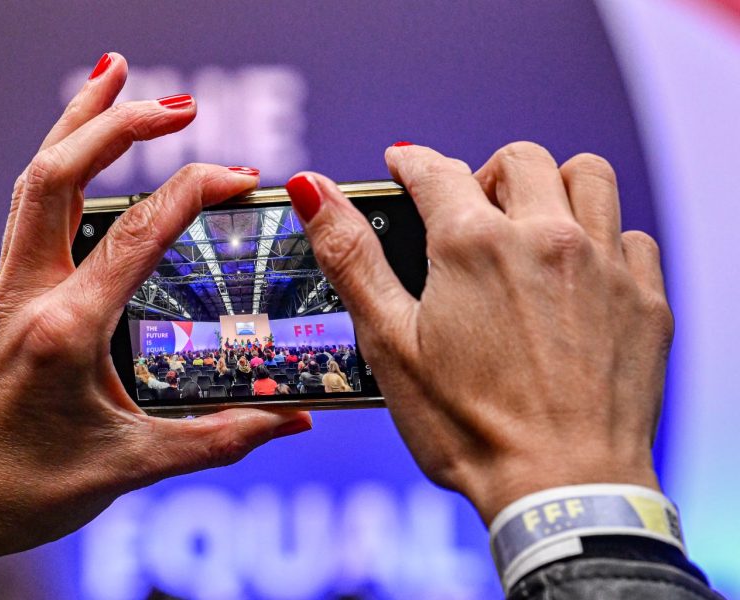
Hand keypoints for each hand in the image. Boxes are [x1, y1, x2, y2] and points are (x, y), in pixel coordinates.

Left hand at [0, 52, 310, 588]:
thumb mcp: (132, 466)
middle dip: (120, 125)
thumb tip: (292, 421)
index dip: (196, 191)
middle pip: (62, 174)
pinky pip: (30, 209)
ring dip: (77, 124)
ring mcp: (11, 290)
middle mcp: (31, 295)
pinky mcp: (8, 296)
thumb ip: (221, 438)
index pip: (140, 233)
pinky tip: (83, 152)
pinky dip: (59, 163)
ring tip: (116, 79)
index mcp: (68, 330)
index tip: (244, 176)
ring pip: (36, 180)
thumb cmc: (25, 489)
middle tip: (181, 105)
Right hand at [286, 142, 670, 524]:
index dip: (411, 162)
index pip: (436, 170)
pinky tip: (582, 276)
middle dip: (485, 175)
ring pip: (589, 177)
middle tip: (470, 212)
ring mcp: (604, 266)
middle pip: (519, 160)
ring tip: (532, 227)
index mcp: (474, 245)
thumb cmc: (467, 427)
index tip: (404, 164)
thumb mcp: (390, 342)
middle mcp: (547, 239)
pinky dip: (606, 240)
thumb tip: (312, 189)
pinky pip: (632, 237)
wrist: (561, 489)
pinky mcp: (645, 301)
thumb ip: (351, 257)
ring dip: (554, 188)